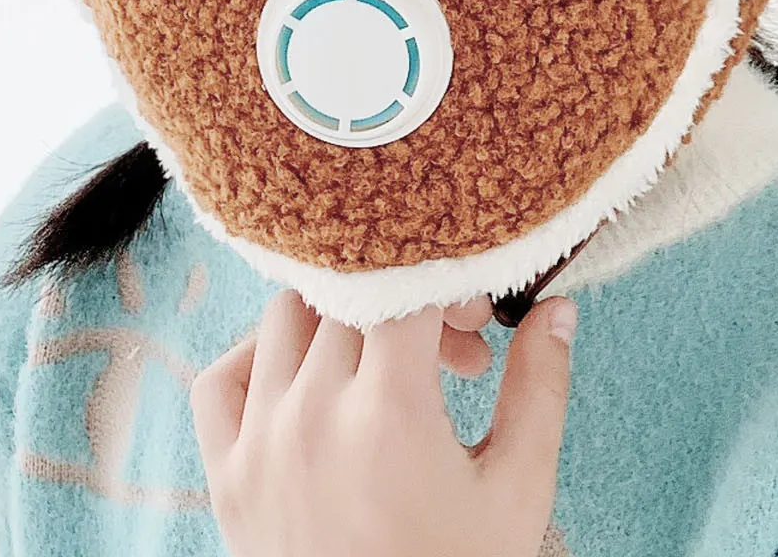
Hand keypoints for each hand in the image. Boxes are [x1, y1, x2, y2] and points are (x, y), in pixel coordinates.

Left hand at [190, 287, 576, 556]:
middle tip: (455, 354)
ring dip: (341, 320)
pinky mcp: (225, 475)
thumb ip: (540, 389)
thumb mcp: (517, 492)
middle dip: (408, 304)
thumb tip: (556, 308)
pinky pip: (221, 377)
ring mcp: (257, 444)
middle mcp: (312, 417)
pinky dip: (259, 357)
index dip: (448, 285)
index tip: (477, 320)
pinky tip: (309, 381)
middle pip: (351, 295)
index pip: (406, 286)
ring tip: (391, 371)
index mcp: (388, 415)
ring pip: (285, 317)